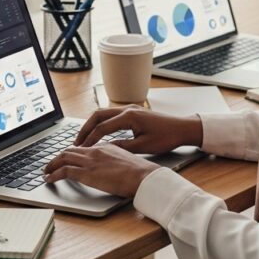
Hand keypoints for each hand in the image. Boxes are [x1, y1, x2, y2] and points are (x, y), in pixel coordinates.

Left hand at [44, 143, 160, 197]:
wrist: (144, 176)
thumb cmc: (141, 173)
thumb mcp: (127, 162)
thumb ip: (116, 161)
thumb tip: (111, 168)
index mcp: (106, 147)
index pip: (84, 147)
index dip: (73, 153)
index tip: (67, 159)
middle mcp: (95, 151)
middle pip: (70, 150)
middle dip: (58, 157)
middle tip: (51, 164)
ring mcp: (90, 161)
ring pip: (63, 158)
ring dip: (52, 164)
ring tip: (46, 171)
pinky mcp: (87, 173)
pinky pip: (63, 171)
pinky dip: (53, 174)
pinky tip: (49, 180)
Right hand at [74, 105, 202, 152]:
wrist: (182, 128)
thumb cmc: (166, 137)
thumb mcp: (143, 147)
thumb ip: (122, 147)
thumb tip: (105, 149)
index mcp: (129, 117)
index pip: (103, 127)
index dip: (90, 139)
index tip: (81, 150)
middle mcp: (128, 109)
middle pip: (98, 115)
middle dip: (85, 128)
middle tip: (76, 142)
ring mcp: (131, 108)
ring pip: (104, 113)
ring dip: (92, 125)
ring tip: (84, 139)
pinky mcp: (134, 112)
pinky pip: (112, 115)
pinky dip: (102, 123)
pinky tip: (99, 134)